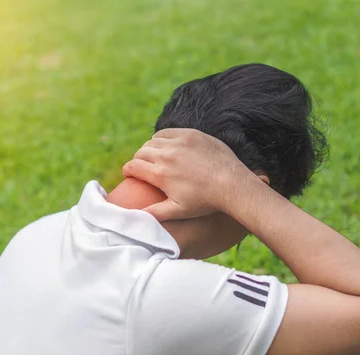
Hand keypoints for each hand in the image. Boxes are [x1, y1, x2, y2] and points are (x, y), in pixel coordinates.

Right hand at [122, 128, 253, 220]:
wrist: (232, 184)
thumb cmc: (205, 201)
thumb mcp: (178, 211)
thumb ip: (155, 213)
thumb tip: (134, 217)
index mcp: (160, 174)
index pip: (133, 166)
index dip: (127, 171)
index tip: (129, 175)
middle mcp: (167, 155)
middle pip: (141, 152)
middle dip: (137, 160)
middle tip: (141, 167)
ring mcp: (179, 142)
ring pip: (153, 141)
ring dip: (149, 149)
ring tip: (152, 157)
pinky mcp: (191, 134)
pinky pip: (168, 132)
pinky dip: (162, 138)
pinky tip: (165, 146)